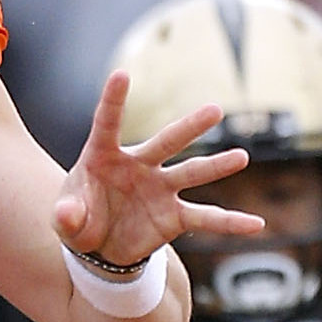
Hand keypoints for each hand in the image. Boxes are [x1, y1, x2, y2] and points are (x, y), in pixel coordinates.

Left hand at [54, 70, 262, 267]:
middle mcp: (138, 165)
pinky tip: (256, 224)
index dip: (113, 100)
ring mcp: (161, 189)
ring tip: (242, 156)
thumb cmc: (79, 220)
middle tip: (214, 110)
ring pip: (192, 172)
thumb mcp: (65, 220)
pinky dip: (230, 222)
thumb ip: (65, 216)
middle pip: (166, 142)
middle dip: (190, 127)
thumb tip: (68, 215)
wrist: (99, 248)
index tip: (121, 73)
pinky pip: (206, 218)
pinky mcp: (175, 216)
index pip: (107, 123)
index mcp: (103, 156)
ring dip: (216, 166)